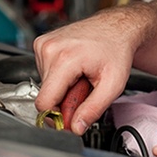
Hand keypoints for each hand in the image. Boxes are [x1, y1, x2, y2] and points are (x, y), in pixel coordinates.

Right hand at [33, 13, 136, 133]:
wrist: (116, 27)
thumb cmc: (116, 50)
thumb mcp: (113, 85)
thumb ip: (93, 110)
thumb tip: (76, 128)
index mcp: (64, 58)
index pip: (44, 102)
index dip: (56, 116)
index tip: (70, 117)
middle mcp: (49, 48)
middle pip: (45, 94)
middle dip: (64, 99)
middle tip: (84, 89)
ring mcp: (43, 44)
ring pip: (45, 84)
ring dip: (62, 86)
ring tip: (80, 75)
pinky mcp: (41, 43)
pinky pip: (44, 72)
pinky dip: (59, 75)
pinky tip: (74, 67)